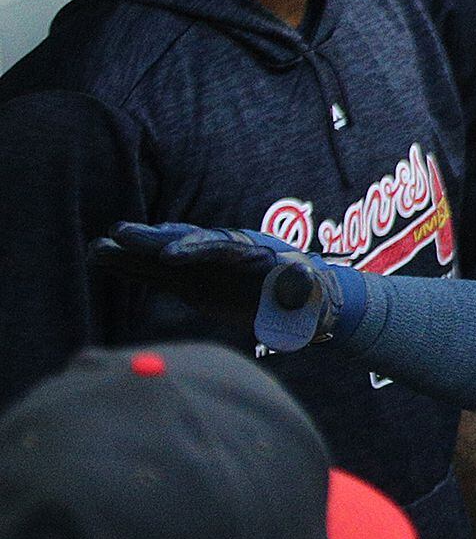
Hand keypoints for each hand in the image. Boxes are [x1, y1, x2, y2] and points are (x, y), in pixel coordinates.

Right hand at [91, 223, 344, 350]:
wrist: (308, 304)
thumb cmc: (314, 299)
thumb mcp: (314, 295)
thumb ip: (302, 288)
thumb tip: (298, 277)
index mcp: (254, 252)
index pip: (222, 246)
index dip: (196, 248)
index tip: (170, 254)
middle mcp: (225, 254)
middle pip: (186, 242)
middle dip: (154, 240)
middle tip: (118, 234)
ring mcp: (206, 267)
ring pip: (165, 257)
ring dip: (133, 254)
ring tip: (98, 248)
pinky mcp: (193, 283)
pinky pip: (159, 275)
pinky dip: (134, 269)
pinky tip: (104, 261)